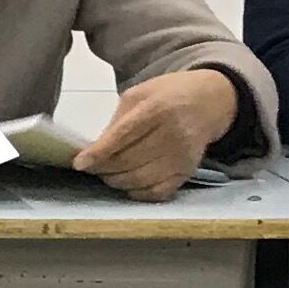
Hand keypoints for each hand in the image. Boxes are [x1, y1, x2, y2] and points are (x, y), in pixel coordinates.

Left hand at [74, 69, 243, 200]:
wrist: (209, 101)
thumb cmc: (167, 94)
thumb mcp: (139, 94)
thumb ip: (117, 119)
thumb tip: (95, 149)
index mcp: (156, 109)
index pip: (123, 136)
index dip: (99, 153)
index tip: (79, 163)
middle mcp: (172, 134)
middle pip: (128, 161)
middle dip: (103, 168)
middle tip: (91, 166)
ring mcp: (182, 156)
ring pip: (140, 180)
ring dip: (116, 181)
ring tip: (107, 173)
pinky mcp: (188, 172)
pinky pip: (157, 192)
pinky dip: (137, 193)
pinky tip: (128, 184)